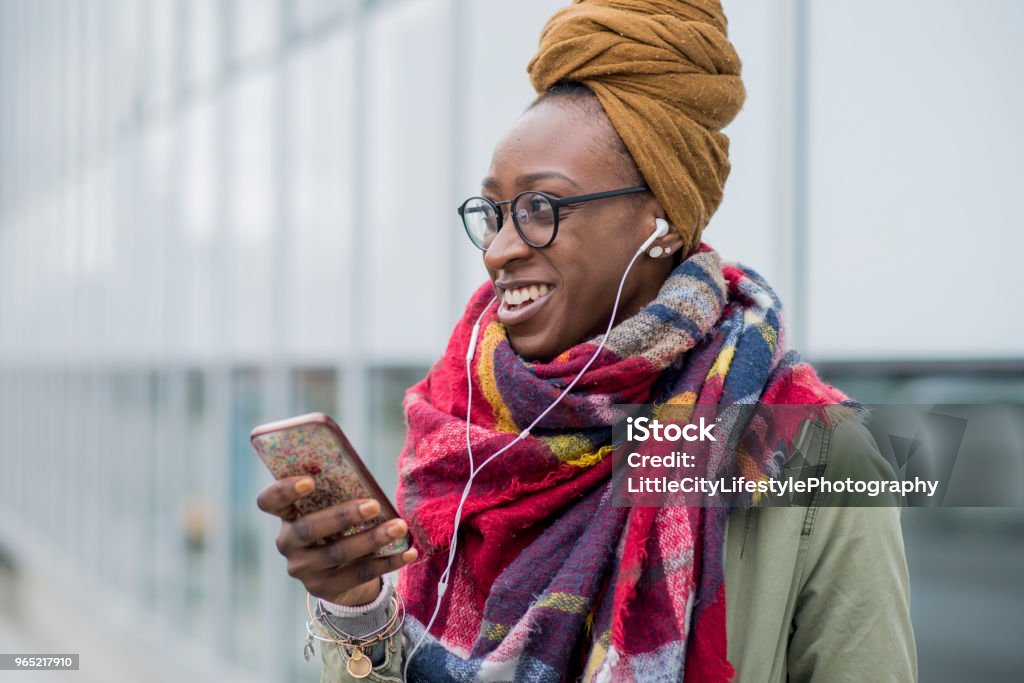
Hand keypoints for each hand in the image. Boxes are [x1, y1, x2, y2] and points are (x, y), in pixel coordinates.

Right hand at [256, 476, 417, 605]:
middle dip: (343, 515)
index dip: (284, 490)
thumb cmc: (338, 526)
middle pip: (308, 528)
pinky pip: (359, 574)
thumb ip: (338, 495)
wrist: (339, 574)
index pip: (269, 501)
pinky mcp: (324, 588)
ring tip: (400, 527)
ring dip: (373, 538)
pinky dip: (388, 562)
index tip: (311, 481)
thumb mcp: (331, 509)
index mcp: (286, 516)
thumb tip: (368, 481)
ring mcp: (303, 569)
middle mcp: (288, 543)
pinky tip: (409, 552)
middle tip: (374, 505)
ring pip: (338, 553)